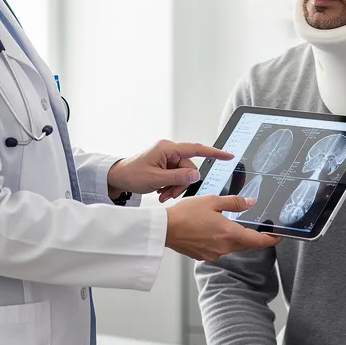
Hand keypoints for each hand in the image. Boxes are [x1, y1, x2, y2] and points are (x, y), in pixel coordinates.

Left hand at [106, 140, 232, 199]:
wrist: (117, 178)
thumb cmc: (131, 174)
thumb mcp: (156, 179)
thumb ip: (178, 177)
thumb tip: (196, 175)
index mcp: (168, 149)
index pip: (196, 149)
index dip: (214, 153)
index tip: (228, 156)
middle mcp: (169, 151)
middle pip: (189, 168)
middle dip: (181, 184)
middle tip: (168, 195)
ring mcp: (167, 158)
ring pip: (183, 175)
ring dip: (175, 187)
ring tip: (162, 195)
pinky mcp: (164, 165)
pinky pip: (175, 176)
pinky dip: (170, 186)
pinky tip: (161, 192)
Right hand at [164, 196, 280, 261]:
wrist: (164, 229)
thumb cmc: (185, 214)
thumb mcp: (212, 201)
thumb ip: (234, 203)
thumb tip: (250, 203)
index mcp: (229, 234)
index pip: (258, 241)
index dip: (270, 240)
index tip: (277, 237)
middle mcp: (223, 247)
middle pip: (245, 244)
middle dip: (250, 236)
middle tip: (253, 226)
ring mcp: (213, 254)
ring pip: (231, 246)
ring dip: (232, 237)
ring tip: (223, 223)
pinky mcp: (203, 256)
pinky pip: (217, 248)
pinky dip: (218, 240)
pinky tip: (209, 230)